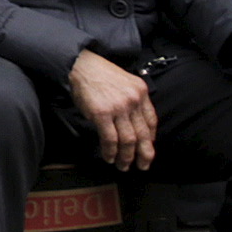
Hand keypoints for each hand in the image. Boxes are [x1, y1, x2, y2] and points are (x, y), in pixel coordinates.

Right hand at [64, 48, 156, 169]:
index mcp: (141, 92)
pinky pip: (110, 139)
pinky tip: (109, 157)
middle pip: (143, 134)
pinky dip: (111, 151)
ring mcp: (118, 107)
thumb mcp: (124, 82)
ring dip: (127, 157)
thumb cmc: (99, 74)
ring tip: (123, 166)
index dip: (150, 138)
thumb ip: (131, 100)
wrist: (80, 65)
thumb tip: (132, 123)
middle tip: (143, 166)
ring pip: (129, 140)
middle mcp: (133, 100)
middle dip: (144, 154)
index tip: (147, 148)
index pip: (151, 121)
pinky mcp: (102, 113)